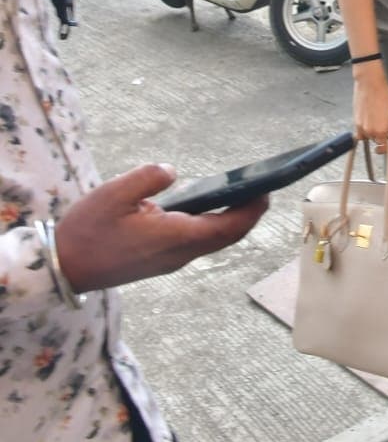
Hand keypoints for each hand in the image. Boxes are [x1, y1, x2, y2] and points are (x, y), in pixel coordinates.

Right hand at [54, 165, 266, 294]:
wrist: (64, 268)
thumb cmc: (87, 231)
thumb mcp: (114, 194)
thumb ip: (148, 178)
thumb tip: (172, 172)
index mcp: (175, 237)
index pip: (227, 227)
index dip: (251, 210)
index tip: (268, 191)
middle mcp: (179, 253)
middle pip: (225, 236)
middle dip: (247, 214)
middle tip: (262, 189)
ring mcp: (169, 260)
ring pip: (211, 241)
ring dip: (230, 220)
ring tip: (242, 194)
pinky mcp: (159, 260)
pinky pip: (195, 242)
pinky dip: (211, 225)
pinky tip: (208, 207)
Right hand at [353, 68, 387, 151]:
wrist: (370, 83)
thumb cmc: (383, 94)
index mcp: (381, 130)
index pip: (383, 147)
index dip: (387, 146)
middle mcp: (369, 131)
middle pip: (376, 141)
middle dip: (381, 136)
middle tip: (386, 127)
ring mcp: (360, 126)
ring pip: (367, 137)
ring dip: (372, 133)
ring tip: (377, 121)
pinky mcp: (354, 121)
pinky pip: (358, 133)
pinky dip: (363, 132)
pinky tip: (368, 124)